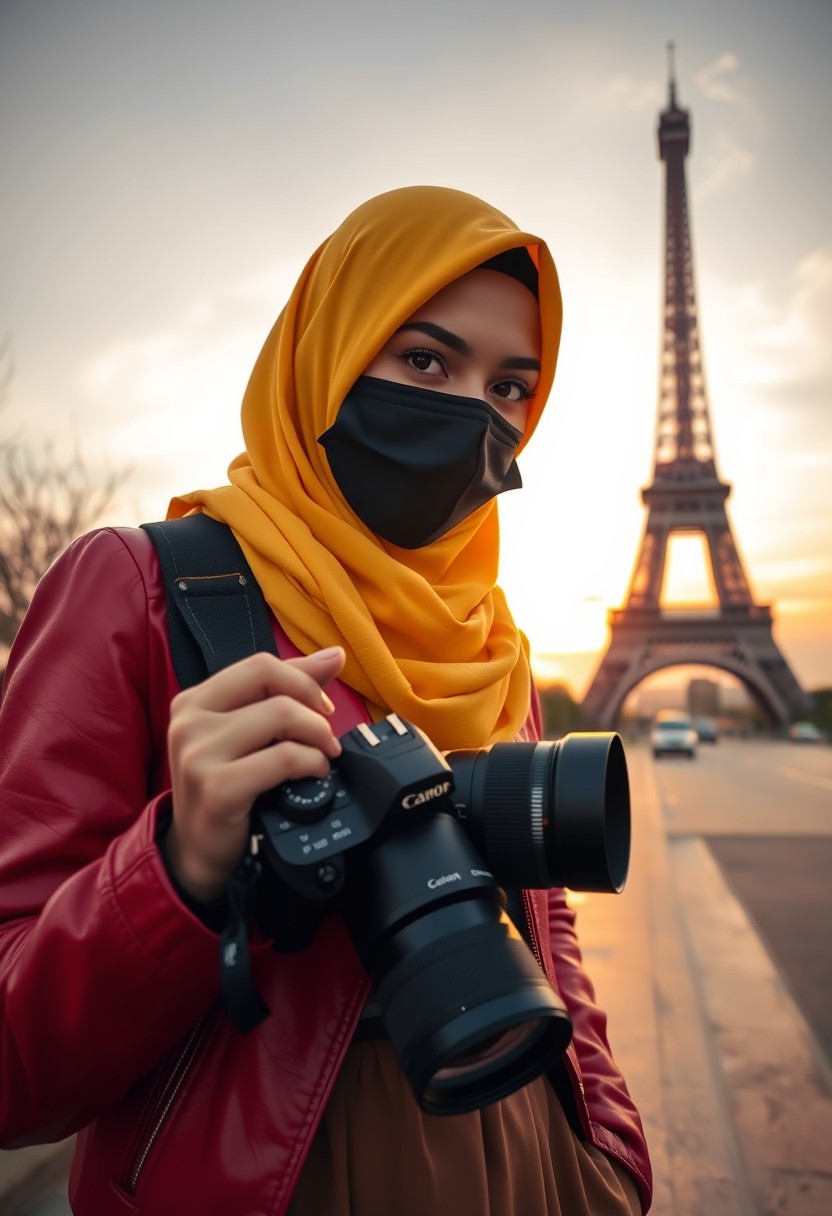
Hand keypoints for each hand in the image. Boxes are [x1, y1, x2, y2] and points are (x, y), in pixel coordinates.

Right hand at [164, 647, 345, 900]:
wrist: (196, 851)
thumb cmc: (225, 786)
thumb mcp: (246, 732)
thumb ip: (286, 690)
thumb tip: (334, 655)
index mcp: (194, 700)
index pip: (260, 665)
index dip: (302, 680)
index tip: (322, 707)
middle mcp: (189, 721)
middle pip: (270, 680)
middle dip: (312, 703)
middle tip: (326, 734)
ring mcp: (198, 754)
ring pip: (281, 715)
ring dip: (317, 736)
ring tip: (322, 757)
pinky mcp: (217, 787)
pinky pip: (284, 757)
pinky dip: (312, 763)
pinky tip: (313, 774)